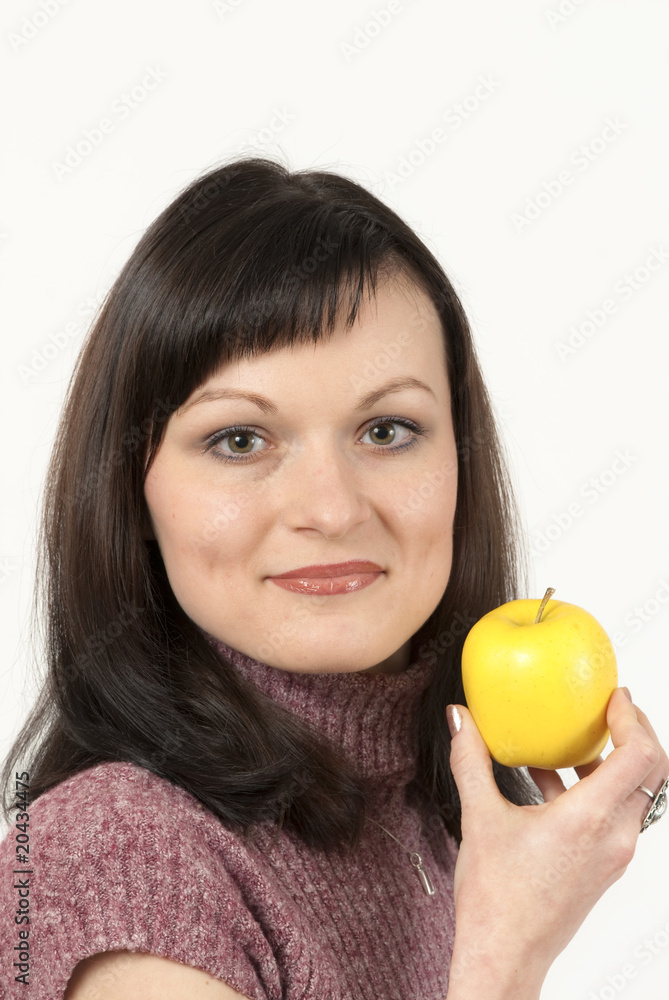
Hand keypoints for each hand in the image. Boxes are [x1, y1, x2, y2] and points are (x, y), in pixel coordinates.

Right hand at [446, 688, 667, 992]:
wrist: (505, 955)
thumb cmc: (496, 898)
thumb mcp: (480, 818)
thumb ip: (471, 760)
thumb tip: (459, 718)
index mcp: (589, 820)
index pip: (640, 756)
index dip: (633, 719)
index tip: (614, 695)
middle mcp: (614, 837)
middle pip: (651, 772)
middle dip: (634, 733)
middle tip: (608, 708)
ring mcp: (613, 854)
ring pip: (633, 794)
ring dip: (612, 761)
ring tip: (574, 740)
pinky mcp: (603, 866)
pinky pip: (614, 814)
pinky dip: (594, 788)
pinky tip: (549, 779)